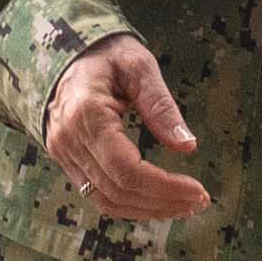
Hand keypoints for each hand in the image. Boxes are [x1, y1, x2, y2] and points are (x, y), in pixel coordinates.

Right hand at [41, 34, 209, 223]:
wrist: (62, 51)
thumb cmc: (105, 53)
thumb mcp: (139, 66)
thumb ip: (161, 105)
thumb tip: (188, 145)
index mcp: (86, 115)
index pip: (127, 170)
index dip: (165, 187)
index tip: (198, 190)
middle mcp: (68, 140)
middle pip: (118, 191)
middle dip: (162, 202)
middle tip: (199, 201)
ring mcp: (62, 152)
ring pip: (106, 201)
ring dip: (147, 209)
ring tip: (183, 205)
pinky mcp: (64, 158)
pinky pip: (96, 194)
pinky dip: (129, 203)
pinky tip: (156, 199)